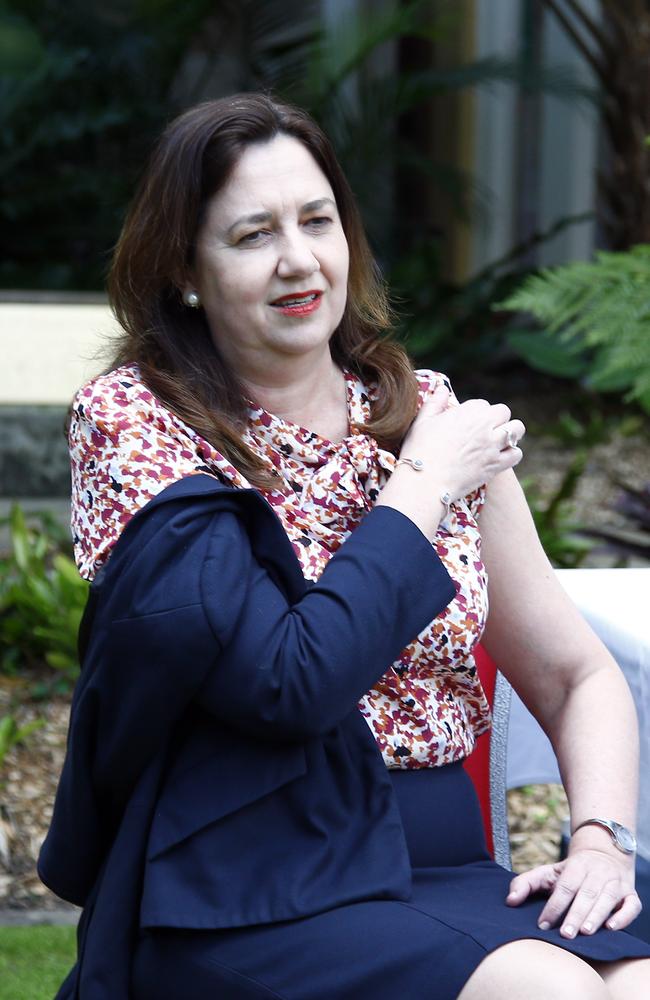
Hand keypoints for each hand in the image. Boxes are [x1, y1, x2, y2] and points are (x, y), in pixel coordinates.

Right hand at [400, 386, 525, 499]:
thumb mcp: (422, 421)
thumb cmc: (419, 450)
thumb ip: (435, 402)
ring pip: (517, 429)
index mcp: (467, 412)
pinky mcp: (496, 465)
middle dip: (496, 418)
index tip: (467, 423)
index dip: (475, 413)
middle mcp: (484, 426)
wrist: (425, 482)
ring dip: (510, 432)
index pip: (482, 404)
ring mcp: (492, 445)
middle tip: (485, 430)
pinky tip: (500, 456)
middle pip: (503, 411)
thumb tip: (443, 388)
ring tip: (499, 440)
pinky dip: (511, 454)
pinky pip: (516, 454)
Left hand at [506, 847, 640, 937]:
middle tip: (565, 934)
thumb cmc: (570, 872)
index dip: (554, 906)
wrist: (603, 855)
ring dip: (596, 916)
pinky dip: (623, 916)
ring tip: (585, 932)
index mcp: (576, 866)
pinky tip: (611, 928)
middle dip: (575, 915)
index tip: (543, 924)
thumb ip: (525, 883)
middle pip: (585, 894)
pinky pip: (632, 906)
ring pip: (607, 899)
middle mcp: (597, 873)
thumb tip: (509, 900)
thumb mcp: (547, 872)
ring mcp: (615, 883)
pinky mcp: (630, 894)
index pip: (564, 887)